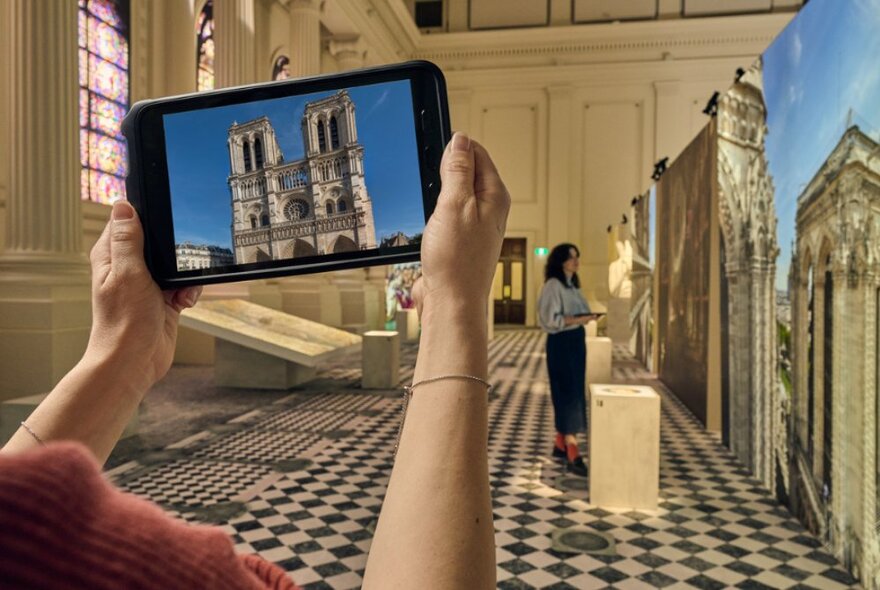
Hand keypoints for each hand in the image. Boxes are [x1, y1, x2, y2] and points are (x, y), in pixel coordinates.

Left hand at [85, 201, 200, 393]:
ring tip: (179, 290)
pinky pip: (184, 285)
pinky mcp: (164, 300)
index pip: (128, 222)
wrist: (135, 361)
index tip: (166, 224)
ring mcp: (147, 284)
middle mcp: (128, 267)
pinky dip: (189, 292)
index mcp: (112, 256)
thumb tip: (123, 206)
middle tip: (176, 263)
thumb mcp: (128, 273)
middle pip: (158, 242)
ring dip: (184, 275)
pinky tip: (184, 303)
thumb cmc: (124, 322)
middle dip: (174, 251)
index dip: (147, 219)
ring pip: (176, 264)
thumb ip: (128, 240)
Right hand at [418, 132, 509, 319]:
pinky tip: (426, 220)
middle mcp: (488, 209)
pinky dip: (433, 212)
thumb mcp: (454, 204)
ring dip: (436, 192)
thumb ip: (458, 170)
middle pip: (465, 172)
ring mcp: (473, 225)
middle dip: (444, 169)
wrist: (451, 302)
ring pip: (453, 193)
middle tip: (428, 179)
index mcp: (494, 195)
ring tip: (427, 202)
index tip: (433, 150)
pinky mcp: (459, 240)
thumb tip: (460, 140)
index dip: (454, 147)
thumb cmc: (457, 260)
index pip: (477, 153)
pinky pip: (446, 214)